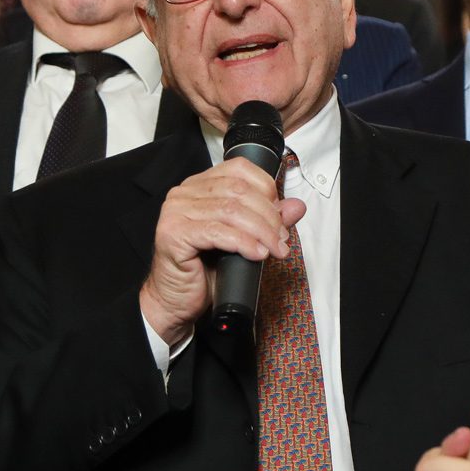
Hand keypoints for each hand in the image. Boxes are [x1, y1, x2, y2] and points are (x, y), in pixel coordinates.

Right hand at [138, 158, 305, 345]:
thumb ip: (268, 220)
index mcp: (199, 186)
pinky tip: (256, 254)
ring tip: (274, 249)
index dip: (266, 189)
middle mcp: (184, 193)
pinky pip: (217, 232)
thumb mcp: (244, 241)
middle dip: (268, 215)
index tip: (279, 215)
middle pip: (238, 190)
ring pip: (231, 210)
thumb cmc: (204, 271)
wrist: (176, 301)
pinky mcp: (174, 234)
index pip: (239, 169)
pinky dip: (243, 243)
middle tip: (281, 238)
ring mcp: (176, 211)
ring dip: (261, 231)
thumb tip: (296, 206)